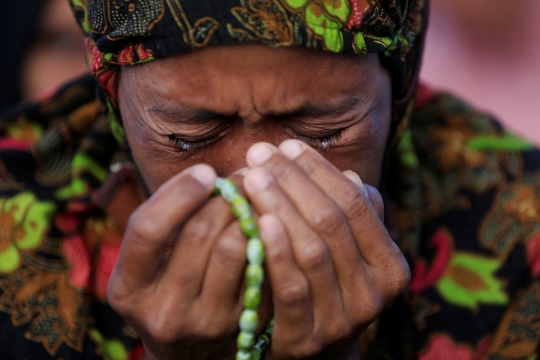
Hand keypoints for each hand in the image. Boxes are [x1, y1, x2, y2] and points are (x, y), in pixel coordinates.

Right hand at [106, 165, 270, 359]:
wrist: (188, 351)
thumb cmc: (165, 290)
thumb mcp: (146, 266)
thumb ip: (163, 225)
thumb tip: (206, 176)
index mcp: (128, 290)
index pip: (148, 229)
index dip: (178, 192)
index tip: (205, 171)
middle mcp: (163, 310)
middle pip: (198, 233)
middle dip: (224, 195)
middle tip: (240, 176)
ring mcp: (205, 321)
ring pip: (233, 247)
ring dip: (248, 211)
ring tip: (253, 196)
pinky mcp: (241, 323)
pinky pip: (260, 265)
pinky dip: (266, 236)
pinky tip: (268, 222)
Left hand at [242, 140, 409, 359]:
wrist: (313, 352)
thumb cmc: (327, 285)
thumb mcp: (348, 253)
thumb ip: (352, 217)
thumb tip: (350, 176)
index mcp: (391, 267)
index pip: (355, 205)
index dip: (320, 172)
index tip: (288, 147)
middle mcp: (375, 295)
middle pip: (331, 222)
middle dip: (292, 181)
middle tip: (260, 153)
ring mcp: (342, 320)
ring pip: (311, 249)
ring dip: (278, 206)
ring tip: (251, 177)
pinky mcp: (307, 339)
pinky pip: (291, 286)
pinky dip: (275, 250)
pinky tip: (256, 220)